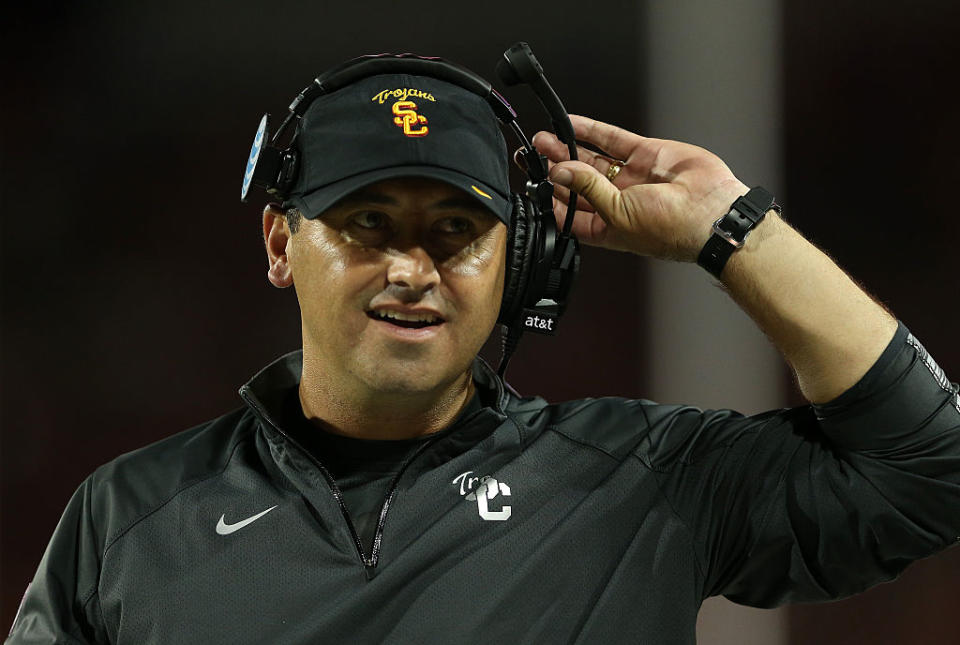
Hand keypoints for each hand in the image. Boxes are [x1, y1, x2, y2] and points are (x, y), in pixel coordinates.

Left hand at [531, 115, 749, 261]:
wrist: (712, 212)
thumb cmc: (670, 228)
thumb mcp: (617, 214)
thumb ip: (587, 189)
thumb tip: (561, 171)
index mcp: (608, 227)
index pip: (570, 214)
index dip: (551, 200)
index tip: (532, 186)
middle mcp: (617, 202)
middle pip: (577, 183)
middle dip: (554, 169)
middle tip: (531, 157)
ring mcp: (631, 177)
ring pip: (591, 159)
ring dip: (567, 149)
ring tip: (543, 139)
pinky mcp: (645, 154)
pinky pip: (613, 140)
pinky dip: (591, 131)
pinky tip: (570, 125)